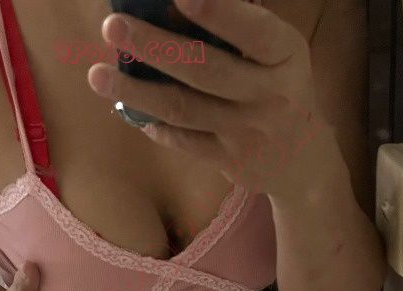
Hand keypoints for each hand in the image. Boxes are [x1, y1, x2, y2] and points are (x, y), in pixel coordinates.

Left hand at [87, 0, 331, 197]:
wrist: (305, 162)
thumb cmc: (279, 87)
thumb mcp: (278, 53)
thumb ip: (241, 29)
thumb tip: (173, 4)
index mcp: (285, 55)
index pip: (254, 31)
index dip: (218, 13)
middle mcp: (270, 95)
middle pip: (206, 70)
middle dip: (155, 46)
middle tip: (112, 26)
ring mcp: (249, 133)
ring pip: (186, 110)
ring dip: (138, 92)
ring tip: (97, 75)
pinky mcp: (232, 163)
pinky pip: (185, 142)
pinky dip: (155, 125)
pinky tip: (126, 107)